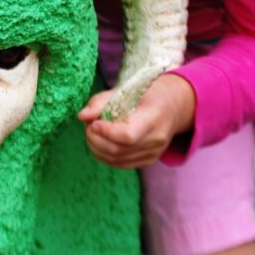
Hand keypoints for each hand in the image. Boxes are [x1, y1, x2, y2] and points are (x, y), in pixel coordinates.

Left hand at [77, 74, 195, 168]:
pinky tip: (100, 143)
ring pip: (117, 160)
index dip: (106, 132)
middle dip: (96, 140)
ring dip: (97, 148)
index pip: (128, 136)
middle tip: (88, 126)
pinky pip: (121, 164)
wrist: (172, 105)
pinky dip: (104, 155)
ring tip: (92, 133)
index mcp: (154, 117)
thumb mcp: (126, 90)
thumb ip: (102, 101)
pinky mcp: (148, 161)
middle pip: (119, 150)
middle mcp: (156, 139)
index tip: (93, 123)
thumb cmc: (146, 94)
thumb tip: (82, 116)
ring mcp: (153, 154)